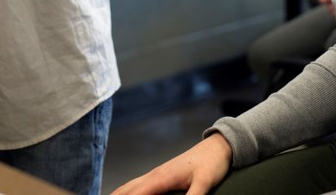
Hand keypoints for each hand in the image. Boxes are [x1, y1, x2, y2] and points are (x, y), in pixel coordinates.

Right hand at [110, 133, 231, 194]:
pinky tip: (126, 194)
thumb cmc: (211, 164)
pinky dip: (127, 191)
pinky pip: (137, 184)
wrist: (218, 147)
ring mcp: (156, 173)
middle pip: (126, 190)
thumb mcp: (204, 183)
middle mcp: (154, 174)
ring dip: (117, 194)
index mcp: (161, 178)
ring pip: (129, 186)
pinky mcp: (161, 175)